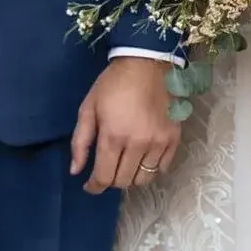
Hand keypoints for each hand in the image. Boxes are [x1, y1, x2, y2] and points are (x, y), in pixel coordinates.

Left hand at [70, 58, 180, 194]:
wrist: (147, 63)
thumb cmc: (112, 84)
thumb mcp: (88, 108)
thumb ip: (80, 141)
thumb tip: (76, 171)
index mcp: (113, 136)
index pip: (104, 177)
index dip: (94, 187)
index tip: (89, 186)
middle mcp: (138, 143)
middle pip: (123, 181)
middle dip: (110, 180)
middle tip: (106, 168)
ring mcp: (159, 142)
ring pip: (144, 179)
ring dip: (131, 177)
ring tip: (125, 165)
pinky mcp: (174, 138)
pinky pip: (162, 168)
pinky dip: (151, 169)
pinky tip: (142, 158)